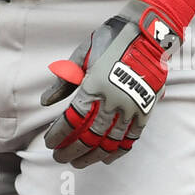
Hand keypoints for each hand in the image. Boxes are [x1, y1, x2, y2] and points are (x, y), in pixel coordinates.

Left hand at [41, 0, 181, 167]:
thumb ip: (64, 81)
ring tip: (79, 162)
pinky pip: (131, 138)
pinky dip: (118, 151)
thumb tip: (46, 102)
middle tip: (60, 157)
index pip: (71, 120)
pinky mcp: (145, 110)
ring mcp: (131, 108)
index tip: (50, 142)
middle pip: (88, 136)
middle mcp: (112, 101)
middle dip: (71, 150)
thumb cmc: (112, 39)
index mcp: (93, 86)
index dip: (59, 135)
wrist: (147, 32)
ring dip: (92, 155)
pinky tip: (107, 157)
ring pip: (109, 142)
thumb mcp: (82, 54)